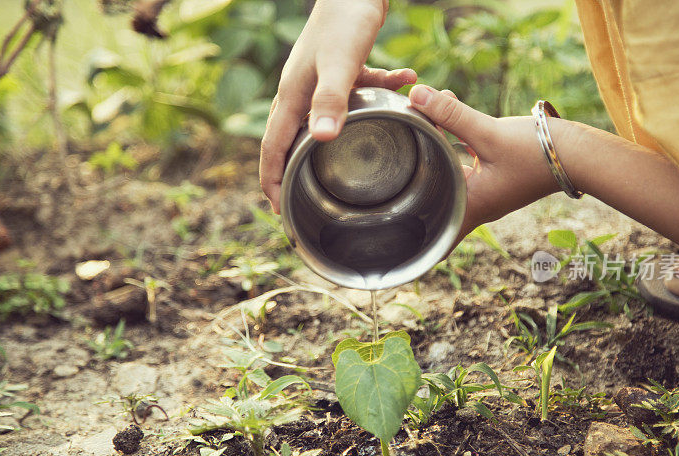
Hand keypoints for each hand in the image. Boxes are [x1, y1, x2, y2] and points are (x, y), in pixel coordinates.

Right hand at [259, 0, 416, 212]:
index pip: (272, 148)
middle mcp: (300, 92)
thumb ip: (332, 99)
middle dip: (295, 172)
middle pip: (290, 140)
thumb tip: (323, 139)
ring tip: (351, 163)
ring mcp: (320, 81)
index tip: (279, 212)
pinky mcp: (342, 69)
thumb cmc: (344, 19)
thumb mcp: (339, 63)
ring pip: (323, 122)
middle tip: (303, 201)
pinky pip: (357, 92)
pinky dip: (378, 96)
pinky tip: (406, 87)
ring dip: (338, 141)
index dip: (271, 182)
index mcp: (292, 97)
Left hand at [407, 85, 559, 237]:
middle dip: (417, 195)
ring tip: (413, 146)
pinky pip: (466, 171)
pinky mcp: (498, 179)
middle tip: (392, 185)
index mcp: (472, 206)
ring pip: (452, 185)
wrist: (581, 156)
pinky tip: (444, 131)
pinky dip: (452, 156)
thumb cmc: (537, 153)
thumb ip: (450, 114)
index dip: (414, 240)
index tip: (393, 238)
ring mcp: (489, 194)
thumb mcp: (489, 132)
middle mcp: (479, 206)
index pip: (437, 236)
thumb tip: (417, 95)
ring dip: (435, 168)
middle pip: (439, 207)